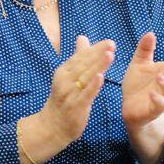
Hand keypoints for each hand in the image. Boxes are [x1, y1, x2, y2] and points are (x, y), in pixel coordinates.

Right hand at [17, 35, 114, 163]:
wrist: (51, 126)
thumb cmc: (63, 100)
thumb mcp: (68, 76)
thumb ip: (78, 58)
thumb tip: (82, 37)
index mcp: (64, 71)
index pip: (80, 57)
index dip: (94, 49)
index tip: (108, 42)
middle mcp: (65, 80)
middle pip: (83, 65)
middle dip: (98, 54)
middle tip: (111, 44)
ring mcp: (69, 93)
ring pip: (85, 77)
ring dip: (97, 66)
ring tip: (109, 55)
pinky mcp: (75, 107)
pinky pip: (85, 95)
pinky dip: (92, 85)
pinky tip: (100, 77)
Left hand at [120, 32, 163, 131]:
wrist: (131, 107)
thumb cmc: (138, 84)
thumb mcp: (139, 64)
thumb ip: (145, 49)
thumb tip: (151, 33)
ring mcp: (163, 99)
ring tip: (160, 77)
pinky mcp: (153, 110)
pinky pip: (160, 106)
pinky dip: (158, 101)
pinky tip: (153, 94)